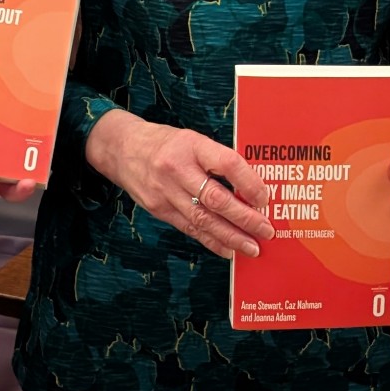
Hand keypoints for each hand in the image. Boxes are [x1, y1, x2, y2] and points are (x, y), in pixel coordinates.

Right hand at [85, 110, 274, 258]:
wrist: (123, 149)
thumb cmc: (167, 144)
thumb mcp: (193, 140)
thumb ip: (218, 160)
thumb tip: (251, 189)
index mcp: (191, 145)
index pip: (227, 163)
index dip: (250, 183)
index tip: (265, 199)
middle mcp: (177, 169)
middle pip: (216, 198)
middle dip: (245, 218)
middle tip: (266, 230)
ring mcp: (166, 192)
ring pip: (203, 219)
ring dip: (231, 236)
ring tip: (252, 247)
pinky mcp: (159, 209)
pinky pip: (189, 228)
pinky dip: (211, 241)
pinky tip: (228, 250)